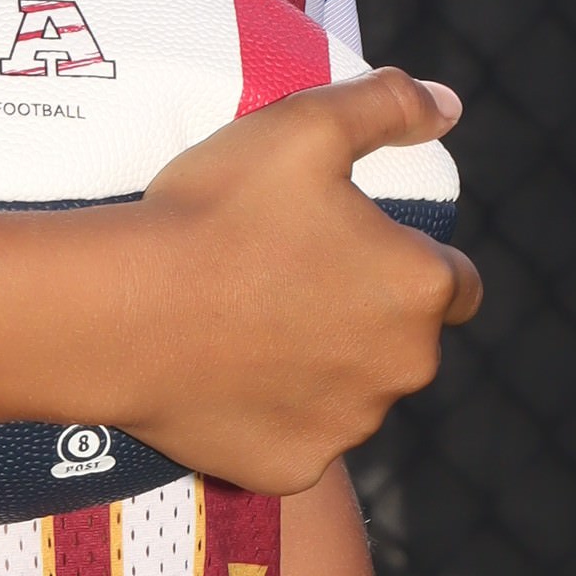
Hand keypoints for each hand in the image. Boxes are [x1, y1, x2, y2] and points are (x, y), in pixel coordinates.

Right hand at [117, 70, 481, 496]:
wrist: (120, 314)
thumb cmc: (216, 214)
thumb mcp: (303, 126)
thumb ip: (387, 106)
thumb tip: (448, 105)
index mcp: (420, 287)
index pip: (456, 284)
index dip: (406, 262)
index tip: (349, 251)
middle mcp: (404, 368)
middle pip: (402, 343)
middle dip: (364, 316)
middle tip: (285, 281)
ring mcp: (348, 428)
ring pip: (352, 394)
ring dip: (322, 367)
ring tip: (248, 327)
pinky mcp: (293, 469)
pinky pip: (298, 440)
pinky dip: (273, 416)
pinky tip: (226, 380)